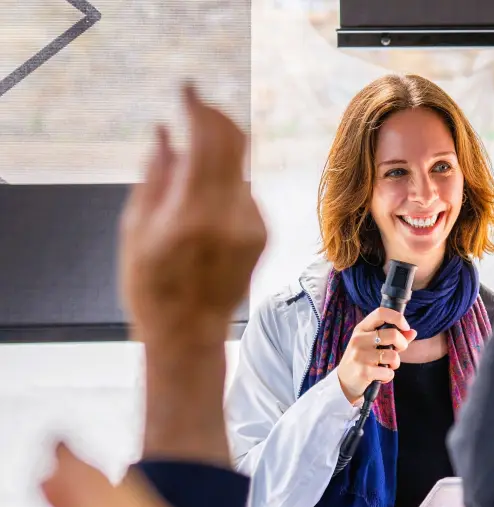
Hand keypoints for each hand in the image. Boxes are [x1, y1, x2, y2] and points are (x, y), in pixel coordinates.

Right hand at [119, 83, 266, 463]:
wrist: (188, 335)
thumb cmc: (152, 288)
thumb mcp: (136, 231)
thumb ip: (156, 176)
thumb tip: (166, 132)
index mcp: (192, 213)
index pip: (206, 139)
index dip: (197, 106)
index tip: (186, 90)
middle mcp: (229, 216)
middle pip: (234, 141)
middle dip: (215, 117)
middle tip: (196, 108)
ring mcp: (250, 226)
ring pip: (239, 166)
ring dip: (218, 154)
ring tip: (191, 167)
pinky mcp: (261, 236)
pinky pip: (244, 192)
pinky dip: (226, 185)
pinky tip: (205, 208)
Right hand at [337, 307, 416, 402]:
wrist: (344, 382)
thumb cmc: (362, 360)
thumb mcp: (372, 345)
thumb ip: (393, 338)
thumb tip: (412, 332)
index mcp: (361, 329)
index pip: (381, 313)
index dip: (397, 317)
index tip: (405, 326)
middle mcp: (359, 340)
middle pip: (393, 334)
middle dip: (403, 344)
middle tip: (397, 351)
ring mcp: (360, 356)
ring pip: (393, 355)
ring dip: (395, 363)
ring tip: (386, 366)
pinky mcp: (364, 372)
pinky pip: (388, 372)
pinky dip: (388, 376)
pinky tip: (380, 376)